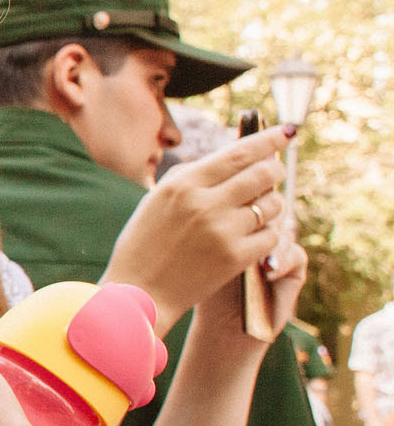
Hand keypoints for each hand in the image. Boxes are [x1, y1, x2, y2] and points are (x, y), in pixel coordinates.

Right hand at [106, 127, 296, 326]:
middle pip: (263, 174)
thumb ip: (191, 177)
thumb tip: (232, 157)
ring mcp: (222, 230)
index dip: (269, 139)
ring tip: (260, 209)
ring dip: (273, 204)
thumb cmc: (143, 245)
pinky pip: (271, 235)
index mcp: (183, 184)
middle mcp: (204, 203)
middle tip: (276, 172)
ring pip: (272, 204)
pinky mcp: (235, 257)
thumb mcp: (157, 200)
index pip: (239, 152)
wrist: (137, 294)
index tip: (287, 131)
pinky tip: (257, 236)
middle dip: (276, 170)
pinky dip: (269, 233)